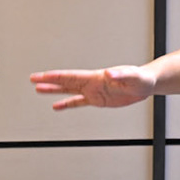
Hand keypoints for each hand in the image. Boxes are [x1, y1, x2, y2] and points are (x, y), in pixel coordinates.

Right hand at [31, 65, 155, 110]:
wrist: (146, 84)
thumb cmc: (141, 78)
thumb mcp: (132, 77)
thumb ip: (121, 74)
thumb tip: (109, 73)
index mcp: (96, 77)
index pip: (71, 76)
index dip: (55, 76)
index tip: (41, 76)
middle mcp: (92, 83)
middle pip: (65, 81)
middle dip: (49, 81)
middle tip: (33, 80)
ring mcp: (94, 91)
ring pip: (69, 90)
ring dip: (54, 90)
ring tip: (39, 90)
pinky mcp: (98, 99)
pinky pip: (79, 102)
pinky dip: (67, 104)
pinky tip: (58, 106)